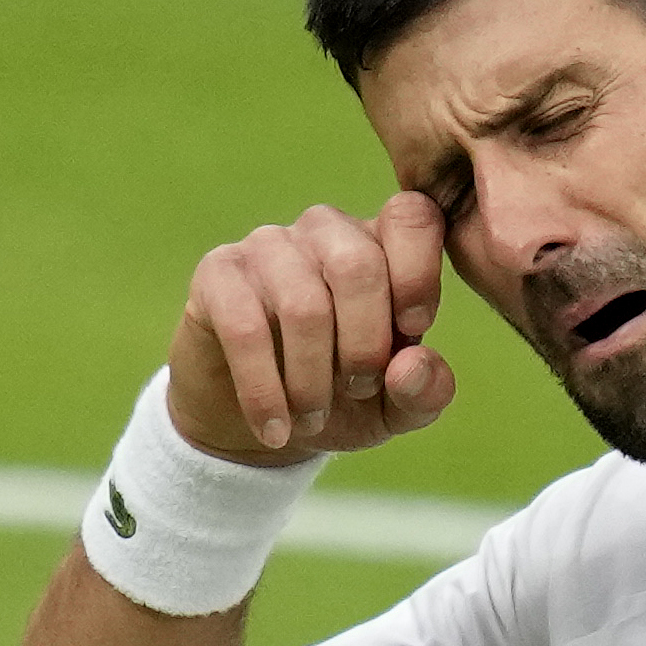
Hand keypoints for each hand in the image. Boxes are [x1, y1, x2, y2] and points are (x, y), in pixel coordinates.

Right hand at [168, 190, 458, 461]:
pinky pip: (245, 329)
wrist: (263, 420)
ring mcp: (270, 244)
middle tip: (359, 391)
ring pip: (302, 304)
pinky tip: (275, 429)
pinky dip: (264, 391)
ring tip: (313, 420)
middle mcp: (327, 231)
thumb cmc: (342, 398)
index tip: (414, 331)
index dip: (420, 275)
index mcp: (382, 244)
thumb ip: (425, 390)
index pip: (412, 217)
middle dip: (365, 346)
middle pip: (357, 266)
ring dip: (312, 380)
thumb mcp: (395, 407)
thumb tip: (413, 366)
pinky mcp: (219, 272)